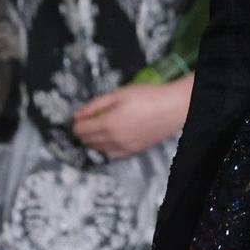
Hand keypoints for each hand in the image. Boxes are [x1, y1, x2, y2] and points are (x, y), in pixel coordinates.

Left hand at [73, 78, 191, 159]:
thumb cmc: (148, 96)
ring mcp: (124, 148)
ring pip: (98, 151)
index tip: (79, 118)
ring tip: (99, 130)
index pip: (81, 131)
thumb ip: (96, 104)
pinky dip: (106, 149)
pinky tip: (110, 140)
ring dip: (94, 142)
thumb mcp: (119, 93)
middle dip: (83, 133)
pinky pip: (112, 156)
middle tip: (88, 122)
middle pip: (87, 142)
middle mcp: (114, 140)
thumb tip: (77, 114)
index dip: (76, 124)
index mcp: (108, 123)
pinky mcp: (134, 152)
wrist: (173, 107)